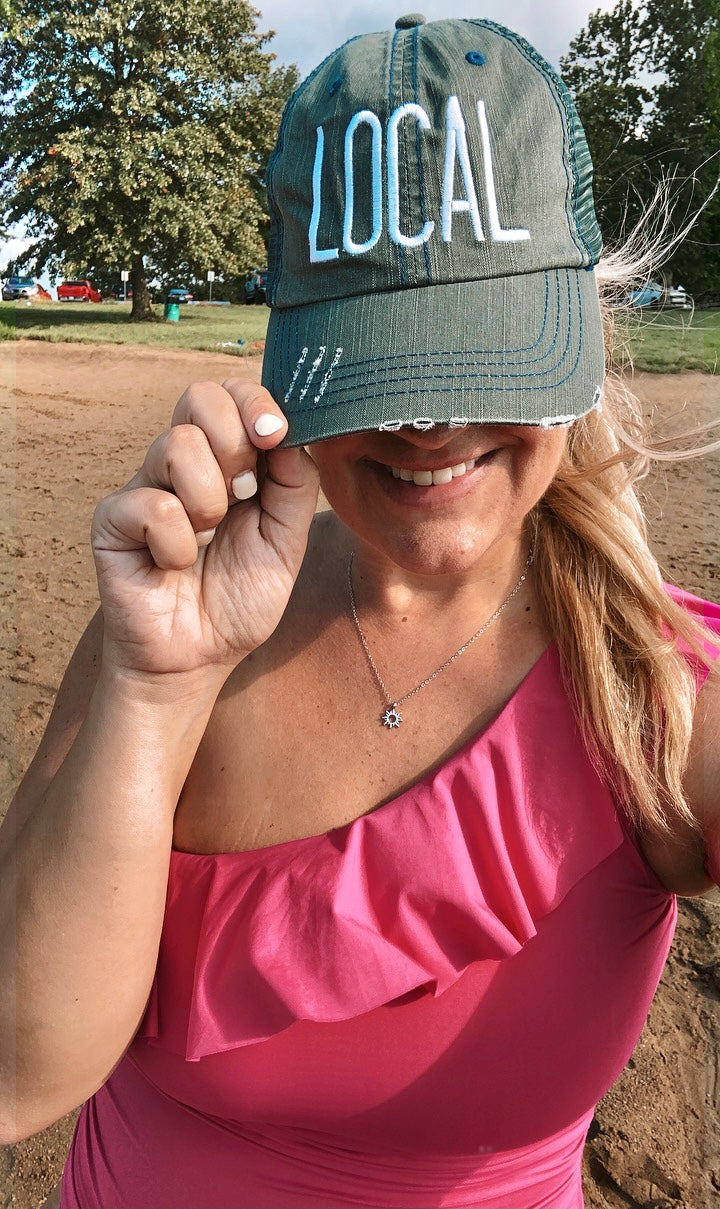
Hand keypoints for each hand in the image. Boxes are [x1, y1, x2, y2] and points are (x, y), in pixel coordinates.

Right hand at [91, 380, 318, 678]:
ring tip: (208, 541)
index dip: (255, 401)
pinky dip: (178, 545)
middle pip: (199, 397)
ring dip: (210, 502)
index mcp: (225, 460)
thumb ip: (294, 483)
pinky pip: (153, 505)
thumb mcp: (287, 540)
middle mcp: (182, 464)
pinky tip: (175, 566)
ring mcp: (144, 486)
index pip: (231, 394)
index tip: (275, 435)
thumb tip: (289, 429)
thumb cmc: (238, 598)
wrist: (198, 658)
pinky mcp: (112, 519)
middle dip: (234, 442)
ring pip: (177, 445)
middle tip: (243, 494)